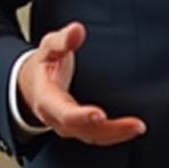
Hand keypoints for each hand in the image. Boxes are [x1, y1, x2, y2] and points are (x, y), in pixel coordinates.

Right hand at [18, 22, 146, 144]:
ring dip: (116, 134)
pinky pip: (96, 136)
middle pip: (82, 130)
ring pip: (91, 137)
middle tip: (136, 125)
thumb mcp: (48, 47)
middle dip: (109, 130)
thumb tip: (77, 30)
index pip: (64, 112)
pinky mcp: (78, 128)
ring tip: (138, 127)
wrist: (30, 84)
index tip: (99, 115)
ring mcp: (67, 126)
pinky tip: (131, 129)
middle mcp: (56, 118)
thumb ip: (63, 39)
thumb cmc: (44, 65)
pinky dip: (114, 135)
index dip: (81, 116)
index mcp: (46, 99)